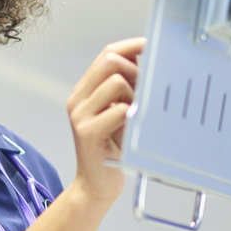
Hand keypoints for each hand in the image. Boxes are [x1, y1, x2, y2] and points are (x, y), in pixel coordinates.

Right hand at [67, 37, 143, 203]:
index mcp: (86, 91)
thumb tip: (148, 65)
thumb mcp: (120, 115)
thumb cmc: (113, 151)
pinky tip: (133, 129)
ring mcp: (80, 115)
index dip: (131, 45)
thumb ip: (128, 91)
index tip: (152, 45)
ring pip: (115, 83)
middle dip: (135, 69)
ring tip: (136, 115)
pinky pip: (118, 110)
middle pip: (109, 61)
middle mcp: (78, 99)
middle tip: (146, 90)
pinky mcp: (87, 133)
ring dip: (134, 95)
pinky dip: (132, 115)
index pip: (107, 54)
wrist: (95, 186)